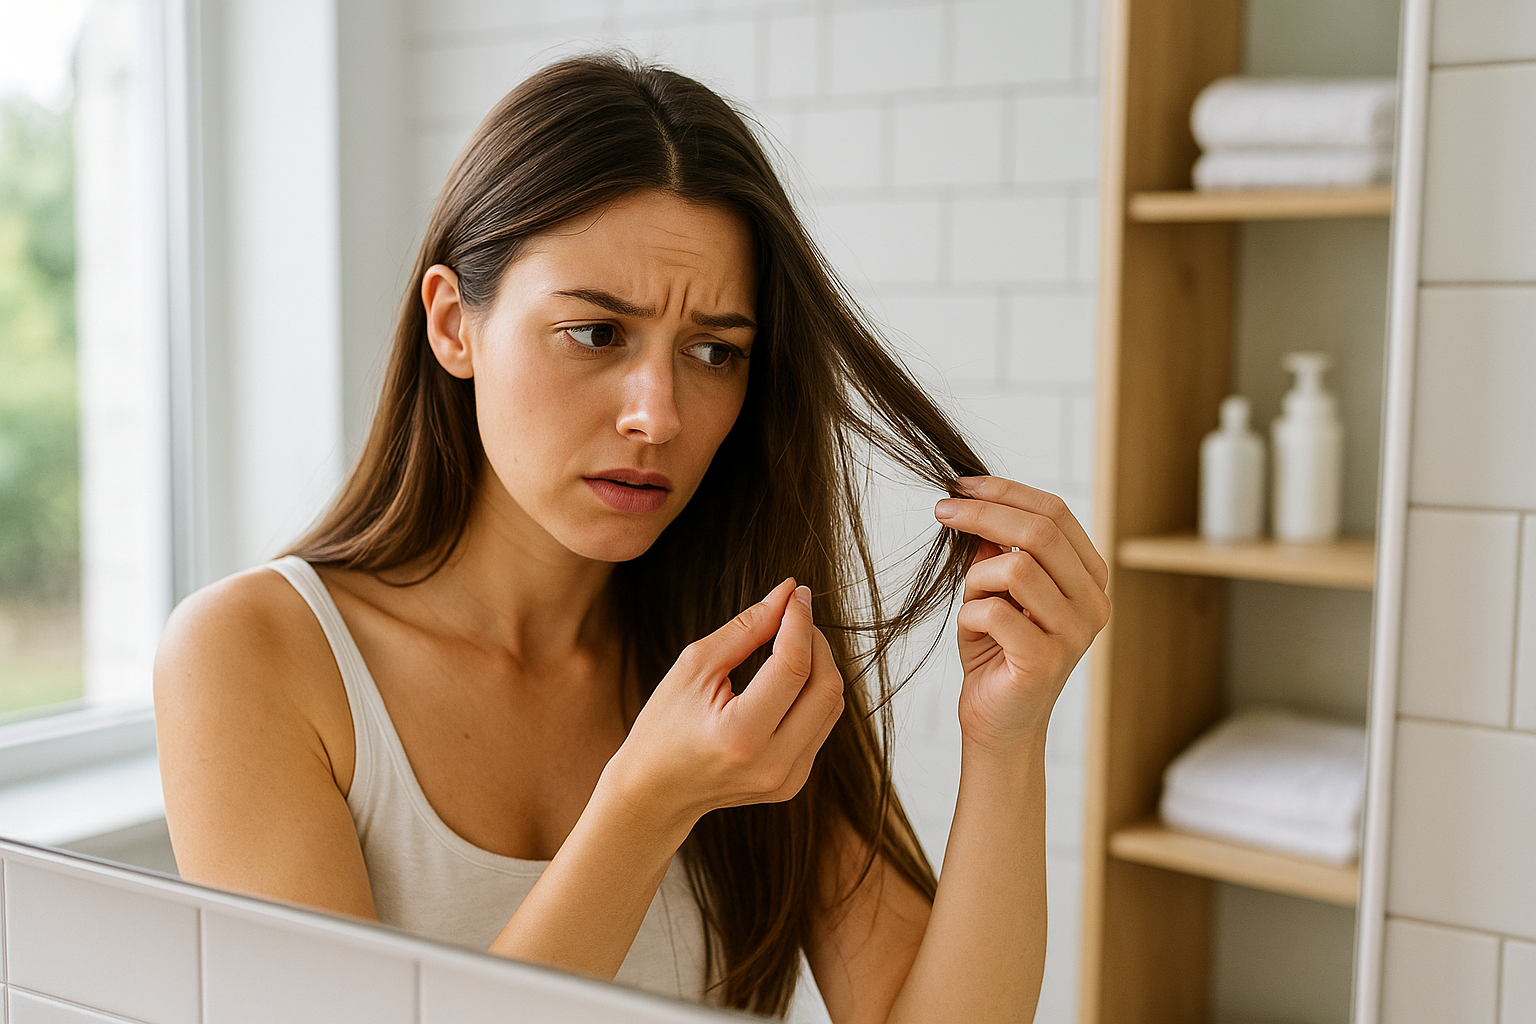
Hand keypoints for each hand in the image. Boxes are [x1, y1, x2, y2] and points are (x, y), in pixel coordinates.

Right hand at [600, 579, 845, 839]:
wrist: (656, 792)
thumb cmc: (665, 724)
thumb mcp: (694, 668)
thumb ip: (746, 628)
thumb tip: (789, 592)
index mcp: (740, 736)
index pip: (793, 668)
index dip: (800, 623)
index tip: (796, 594)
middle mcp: (771, 764)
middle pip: (825, 687)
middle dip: (815, 641)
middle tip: (793, 616)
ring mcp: (787, 779)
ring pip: (831, 705)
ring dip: (818, 664)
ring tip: (788, 643)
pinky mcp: (793, 782)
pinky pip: (821, 724)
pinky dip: (811, 692)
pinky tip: (786, 679)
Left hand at [935, 477, 1109, 755]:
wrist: (997, 723)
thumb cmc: (995, 653)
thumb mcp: (993, 590)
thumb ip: (995, 549)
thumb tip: (974, 501)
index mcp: (1089, 578)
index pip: (1055, 513)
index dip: (1005, 491)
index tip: (961, 486)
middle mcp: (1093, 603)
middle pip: (1040, 532)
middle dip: (983, 513)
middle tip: (942, 510)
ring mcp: (1074, 634)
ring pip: (1016, 568)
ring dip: (976, 578)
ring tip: (970, 601)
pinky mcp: (1045, 661)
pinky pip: (995, 612)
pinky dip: (969, 614)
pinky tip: (972, 632)